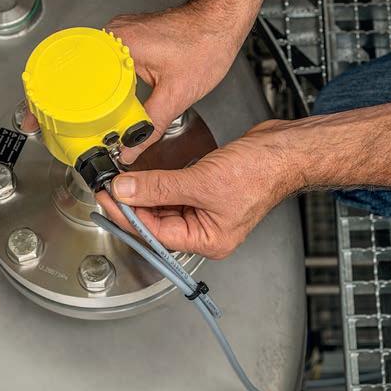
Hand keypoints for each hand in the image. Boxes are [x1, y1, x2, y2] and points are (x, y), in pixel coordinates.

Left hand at [96, 120, 301, 259]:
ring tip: (120, 181)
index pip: (156, 234)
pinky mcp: (205, 191)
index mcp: (208, 240)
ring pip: (163, 207)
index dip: (127, 216)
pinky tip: (143, 176)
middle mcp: (205, 230)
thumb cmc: (260, 172)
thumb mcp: (201, 181)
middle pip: (157, 223)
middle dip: (131, 205)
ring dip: (143, 193)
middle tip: (108, 187)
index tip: (107, 199)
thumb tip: (125, 191)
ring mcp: (205, 210)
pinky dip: (157, 184)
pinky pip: (174, 192)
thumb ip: (158, 187)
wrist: (283, 149)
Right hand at [106, 0, 245, 163]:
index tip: (97, 133)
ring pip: (103, 75)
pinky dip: (121, 85)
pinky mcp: (131, 39)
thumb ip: (150, 126)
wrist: (221, 21)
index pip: (86, 84)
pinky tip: (132, 95)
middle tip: (109, 127)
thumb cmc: (206, 43)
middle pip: (91, 81)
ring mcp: (121, 34)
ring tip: (123, 111)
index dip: (90, 112)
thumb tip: (130, 149)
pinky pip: (115, 67)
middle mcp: (113, 34)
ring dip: (112, 96)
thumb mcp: (176, 94)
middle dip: (101, 107)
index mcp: (117, 43)